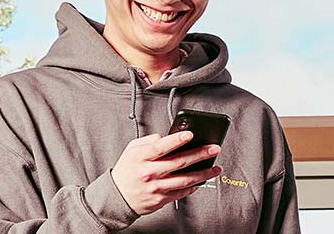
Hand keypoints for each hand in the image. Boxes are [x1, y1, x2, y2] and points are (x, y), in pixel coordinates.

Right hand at [109, 131, 223, 215]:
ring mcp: (157, 187)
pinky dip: (194, 186)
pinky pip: (182, 192)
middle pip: (179, 162)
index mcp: (141, 158)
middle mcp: (149, 173)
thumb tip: (166, 137)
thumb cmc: (126, 172)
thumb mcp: (131, 150)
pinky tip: (201, 181)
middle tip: (214, 149)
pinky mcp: (161, 199)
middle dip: (200, 154)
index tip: (190, 134)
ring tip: (216, 168)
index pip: (161, 147)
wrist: (117, 197)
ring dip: (204, 173)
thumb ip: (148, 141)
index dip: (177, 140)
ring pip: (185, 179)